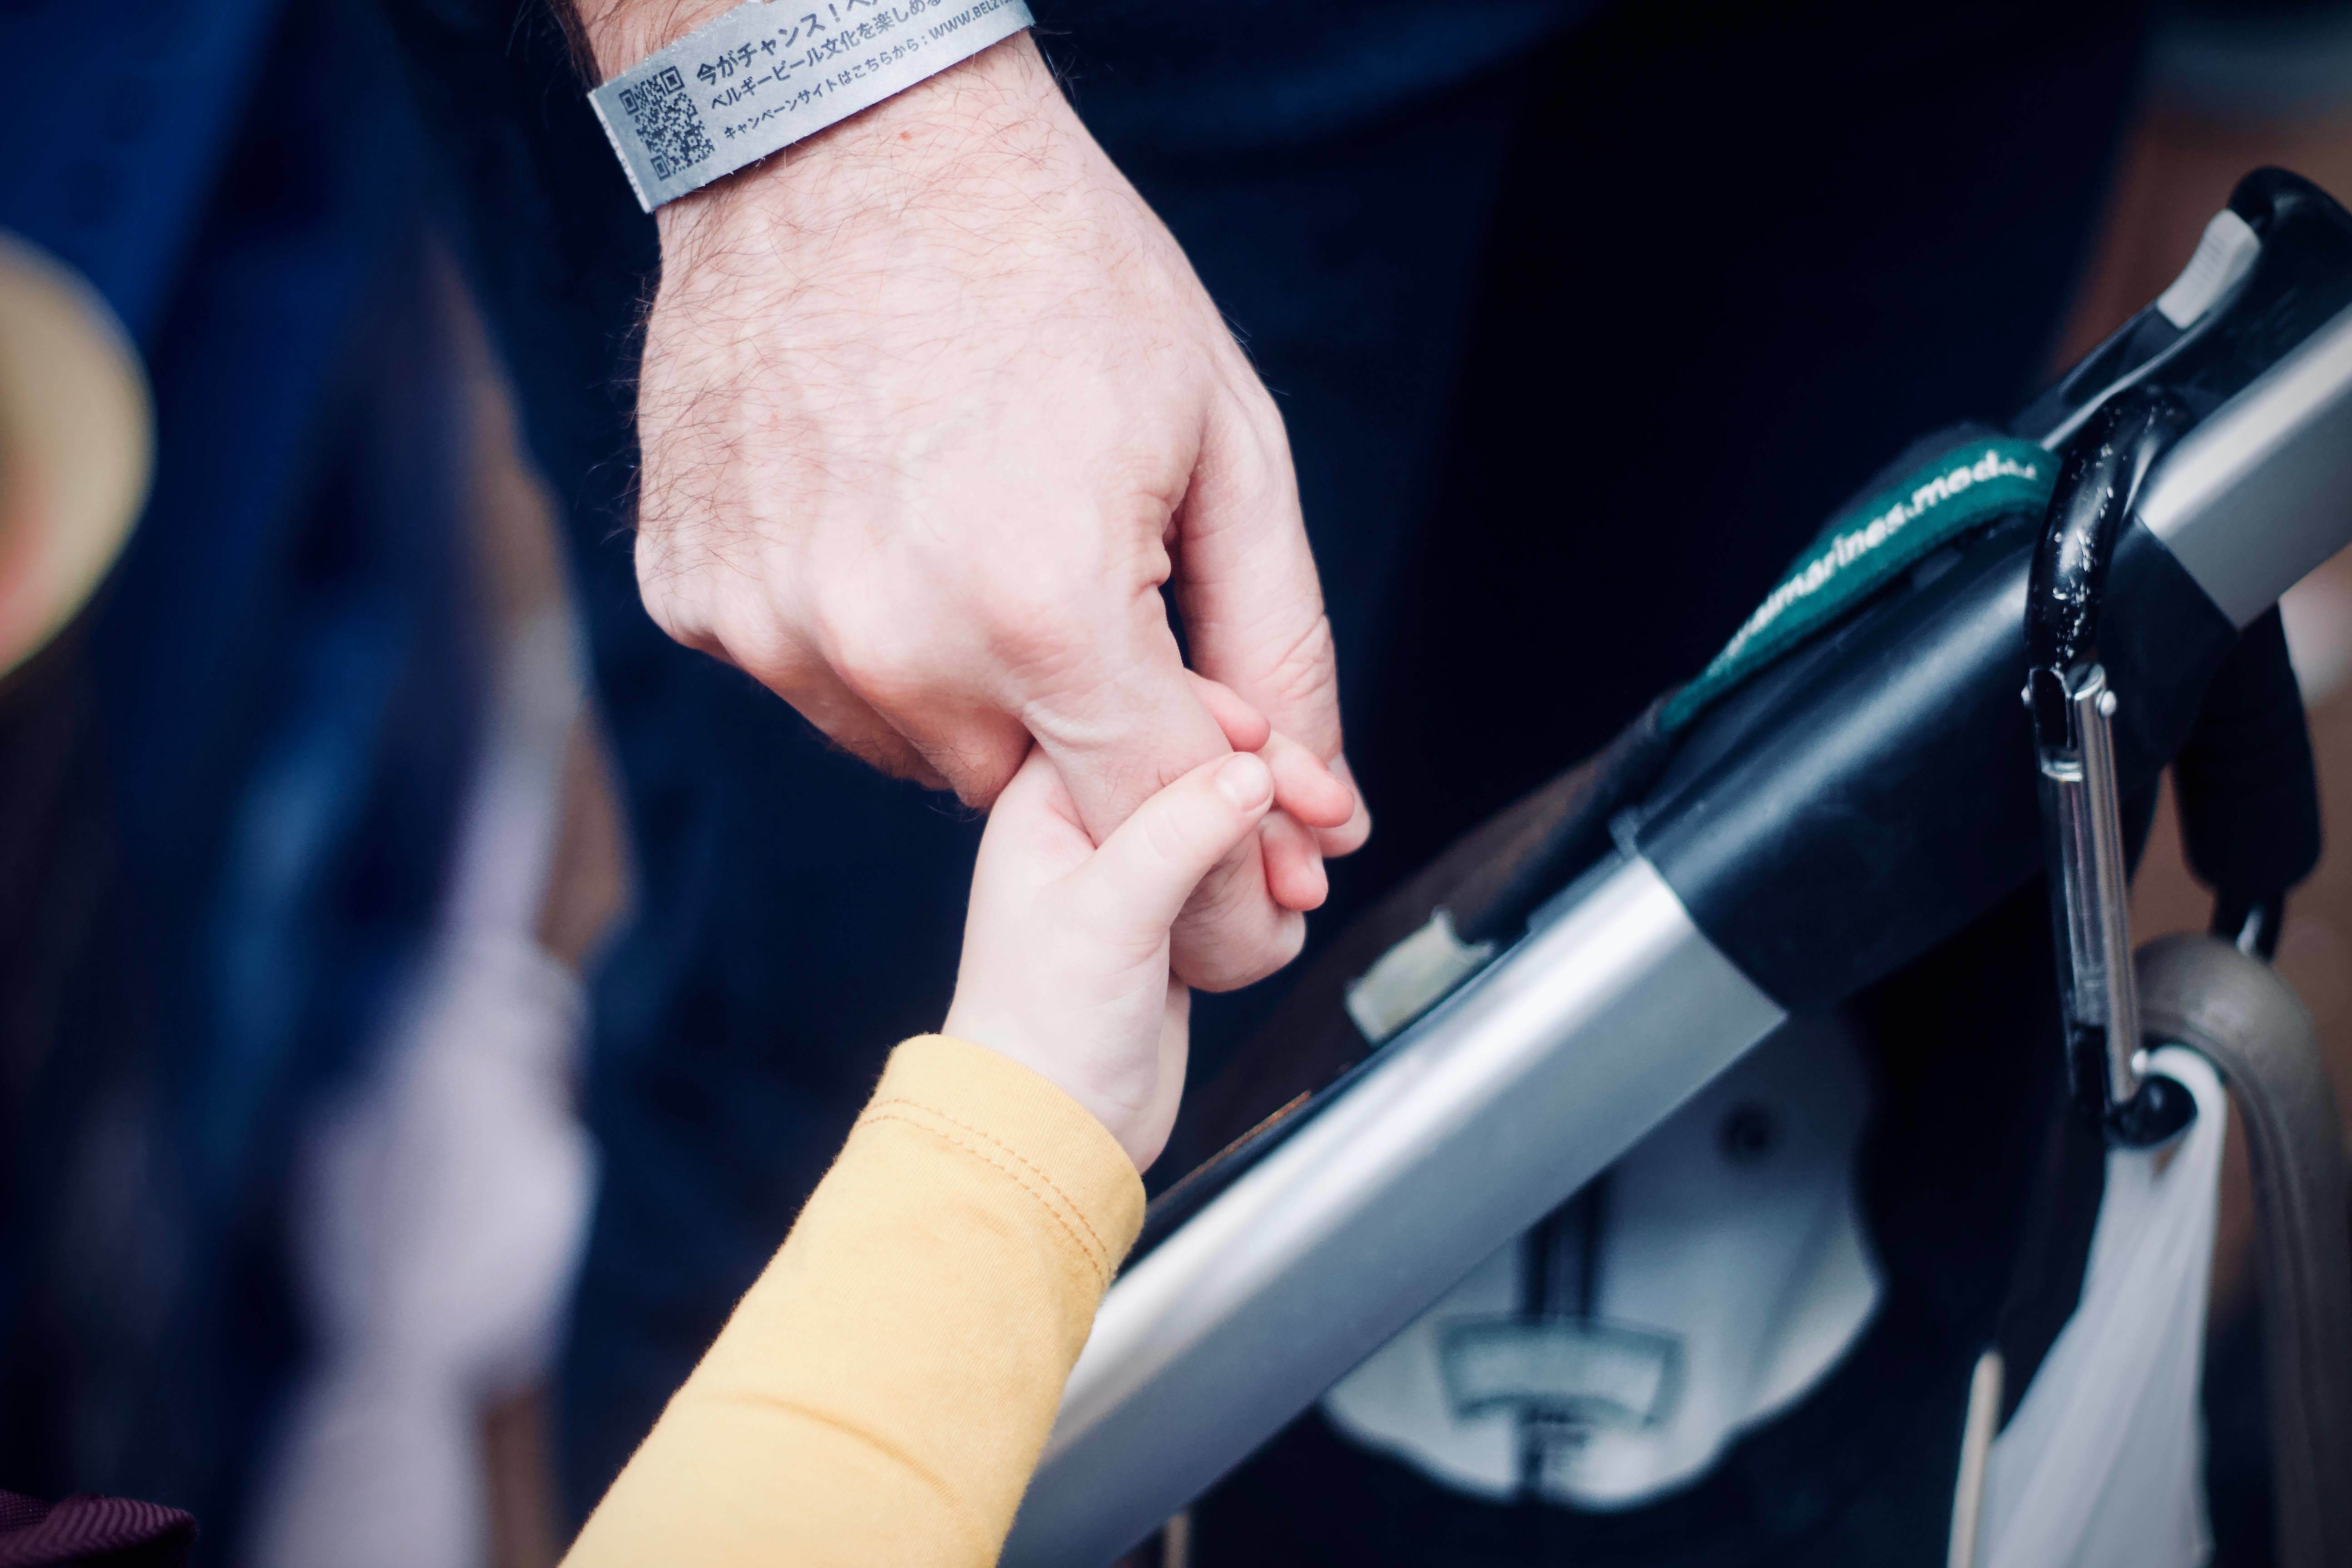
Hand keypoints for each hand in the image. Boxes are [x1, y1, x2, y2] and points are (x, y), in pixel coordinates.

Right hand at [576, 8, 1367, 989]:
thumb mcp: (1225, 443)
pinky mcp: (697, 597)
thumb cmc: (1058, 271)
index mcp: (1043, 606)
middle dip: (1082, 725)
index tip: (1260, 855)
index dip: (1223, 855)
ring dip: (967, 683)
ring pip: (914, 749)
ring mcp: (774, 624)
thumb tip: (1317, 802)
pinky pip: (812, 679)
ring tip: (977, 530)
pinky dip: (862, 633)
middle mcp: (891, 641)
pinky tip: (881, 517)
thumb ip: (1276, 642)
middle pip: (1028, 790)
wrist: (848, 139)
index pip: (1149, 820)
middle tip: (1092, 590)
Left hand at [943, 701, 1349, 1170]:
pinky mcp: (1170, 916)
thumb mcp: (1110, 911)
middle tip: (1327, 812)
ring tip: (1307, 881)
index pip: (1135, 707)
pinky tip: (1288, 908)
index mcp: (1045, 801)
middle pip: (1195, 758)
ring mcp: (1132, 871)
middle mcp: (1087, 824)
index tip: (1274, 747)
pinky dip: (1272, 884)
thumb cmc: (1042, 1028)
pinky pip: (1237, 872)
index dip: (1215, 716)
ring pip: (1226, 815)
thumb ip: (1181, 829)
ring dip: (1278, 838)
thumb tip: (1252, 767)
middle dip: (1268, 783)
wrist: (1052, 1129)